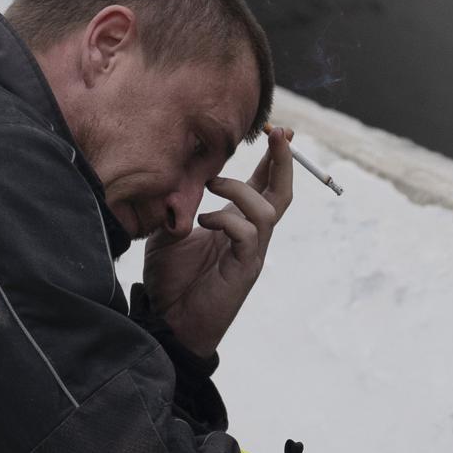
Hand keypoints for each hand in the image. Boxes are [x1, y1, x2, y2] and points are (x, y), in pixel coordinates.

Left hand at [144, 125, 296, 358]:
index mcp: (235, 223)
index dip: (272, 158)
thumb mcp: (168, 230)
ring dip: (240, 189)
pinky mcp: (245, 270)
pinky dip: (227, 220)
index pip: (262, 185)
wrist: (168, 322)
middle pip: (281, 193)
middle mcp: (250, 235)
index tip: (277, 130)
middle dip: (283, 162)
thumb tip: (175, 171)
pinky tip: (202, 222)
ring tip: (211, 183)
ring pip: (267, 210)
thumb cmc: (171, 280)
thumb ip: (178, 203)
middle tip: (280, 134)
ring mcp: (251, 253)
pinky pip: (249, 235)